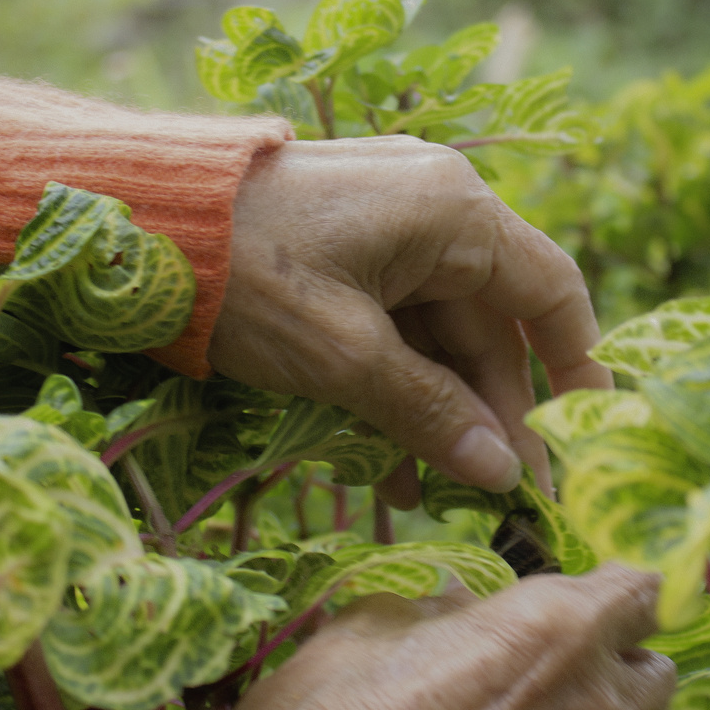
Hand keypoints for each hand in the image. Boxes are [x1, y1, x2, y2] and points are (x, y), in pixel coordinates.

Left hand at [208, 136, 612, 500]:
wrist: (128, 219)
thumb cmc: (243, 274)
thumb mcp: (341, 355)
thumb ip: (429, 413)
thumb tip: (504, 474)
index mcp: (454, 213)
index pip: (550, 293)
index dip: (575, 369)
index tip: (582, 440)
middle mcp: (435, 208)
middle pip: (489, 326)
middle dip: (488, 415)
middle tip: (495, 500)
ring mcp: (389, 225)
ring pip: (437, 334)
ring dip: (434, 414)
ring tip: (424, 497)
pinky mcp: (346, 247)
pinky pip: (392, 323)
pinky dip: (392, 386)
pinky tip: (380, 462)